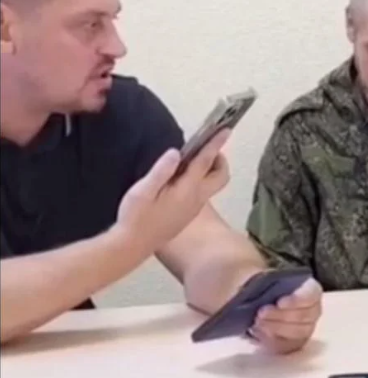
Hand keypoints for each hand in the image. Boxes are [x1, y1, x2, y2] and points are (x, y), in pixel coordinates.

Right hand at [116, 130, 230, 249]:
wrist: (132, 248)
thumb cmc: (135, 217)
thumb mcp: (142, 191)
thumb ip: (161, 171)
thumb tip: (177, 152)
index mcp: (186, 190)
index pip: (205, 162)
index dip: (216, 144)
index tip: (226, 130)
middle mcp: (196, 199)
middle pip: (221, 176)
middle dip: (219, 159)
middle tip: (205, 148)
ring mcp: (194, 209)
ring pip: (213, 185)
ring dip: (210, 169)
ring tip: (191, 158)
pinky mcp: (188, 215)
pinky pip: (203, 192)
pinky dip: (200, 179)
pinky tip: (181, 177)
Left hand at [247, 277, 322, 354]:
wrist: (262, 300)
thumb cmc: (267, 287)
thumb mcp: (264, 279)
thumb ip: (263, 282)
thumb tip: (253, 287)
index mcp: (311, 290)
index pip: (310, 295)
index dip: (296, 300)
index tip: (279, 302)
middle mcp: (313, 312)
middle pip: (302, 317)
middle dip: (279, 316)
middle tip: (260, 314)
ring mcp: (305, 330)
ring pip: (295, 334)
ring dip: (273, 329)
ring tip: (256, 324)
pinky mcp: (293, 345)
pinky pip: (284, 347)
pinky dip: (269, 341)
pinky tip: (256, 333)